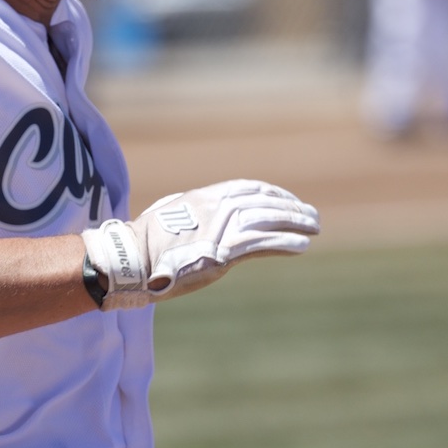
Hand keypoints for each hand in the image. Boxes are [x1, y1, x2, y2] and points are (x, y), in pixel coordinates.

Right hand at [81, 179, 319, 309]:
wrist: (133, 258)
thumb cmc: (143, 240)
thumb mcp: (167, 214)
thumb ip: (188, 211)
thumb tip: (193, 214)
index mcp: (204, 197)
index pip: (248, 188)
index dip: (272, 193)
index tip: (287, 199)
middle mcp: (216, 208)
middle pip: (264, 201)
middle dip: (291, 206)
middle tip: (311, 214)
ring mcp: (221, 229)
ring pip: (269, 219)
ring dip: (295, 222)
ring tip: (314, 227)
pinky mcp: (223, 253)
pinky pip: (262, 243)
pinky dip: (285, 242)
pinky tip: (301, 244)